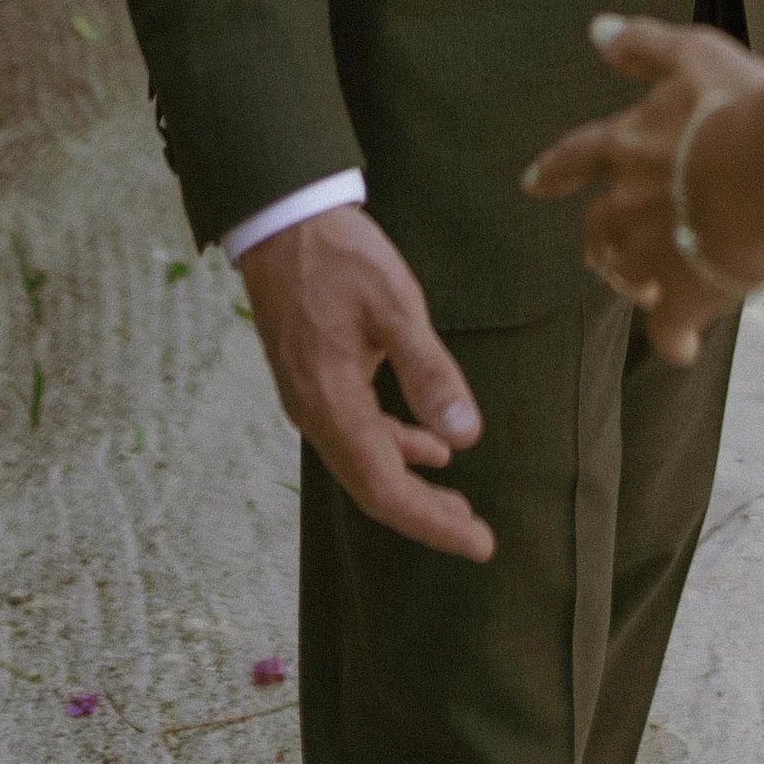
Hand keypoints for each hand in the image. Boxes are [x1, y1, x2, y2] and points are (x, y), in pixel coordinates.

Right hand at [236, 203, 493, 556]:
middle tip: (476, 537)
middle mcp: (315, 413)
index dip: (433, 523)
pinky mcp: (314, 380)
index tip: (479, 543)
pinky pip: (356, 433)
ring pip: (364, 462)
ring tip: (459, 506)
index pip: (385, 487)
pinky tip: (430, 447)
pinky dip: (395, 447)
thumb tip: (465, 437)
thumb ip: (429, 371)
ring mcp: (310, 398)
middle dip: (425, 516)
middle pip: (372, 486)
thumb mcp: (394, 305)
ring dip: (412, 486)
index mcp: (332, 402)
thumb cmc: (339, 256)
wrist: (283, 220)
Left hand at [524, 17, 763, 363]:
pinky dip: (673, 339)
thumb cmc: (736, 105)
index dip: (555, 170)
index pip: (576, 158)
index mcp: (625, 146)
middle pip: (600, 226)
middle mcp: (626, 205)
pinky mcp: (686, 296)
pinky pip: (670, 329)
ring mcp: (651, 256)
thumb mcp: (691, 53)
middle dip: (598, 239)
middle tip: (597, 253)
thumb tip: (597, 30)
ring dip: (631, 282)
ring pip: (628, 276)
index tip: (532, 183)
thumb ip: (643, 44)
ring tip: (640, 291)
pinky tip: (683, 348)